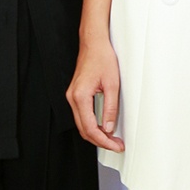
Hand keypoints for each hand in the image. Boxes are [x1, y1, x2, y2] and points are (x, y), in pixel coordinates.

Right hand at [67, 34, 123, 150]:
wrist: (93, 43)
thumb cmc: (102, 58)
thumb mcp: (112, 84)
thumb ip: (110, 108)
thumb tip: (109, 128)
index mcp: (80, 97)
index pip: (90, 128)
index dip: (104, 141)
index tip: (116, 145)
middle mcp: (72, 98)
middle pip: (84, 130)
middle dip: (100, 141)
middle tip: (117, 145)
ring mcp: (72, 97)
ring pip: (82, 124)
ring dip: (96, 135)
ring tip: (112, 139)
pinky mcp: (75, 95)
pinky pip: (82, 116)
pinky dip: (92, 125)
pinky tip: (103, 128)